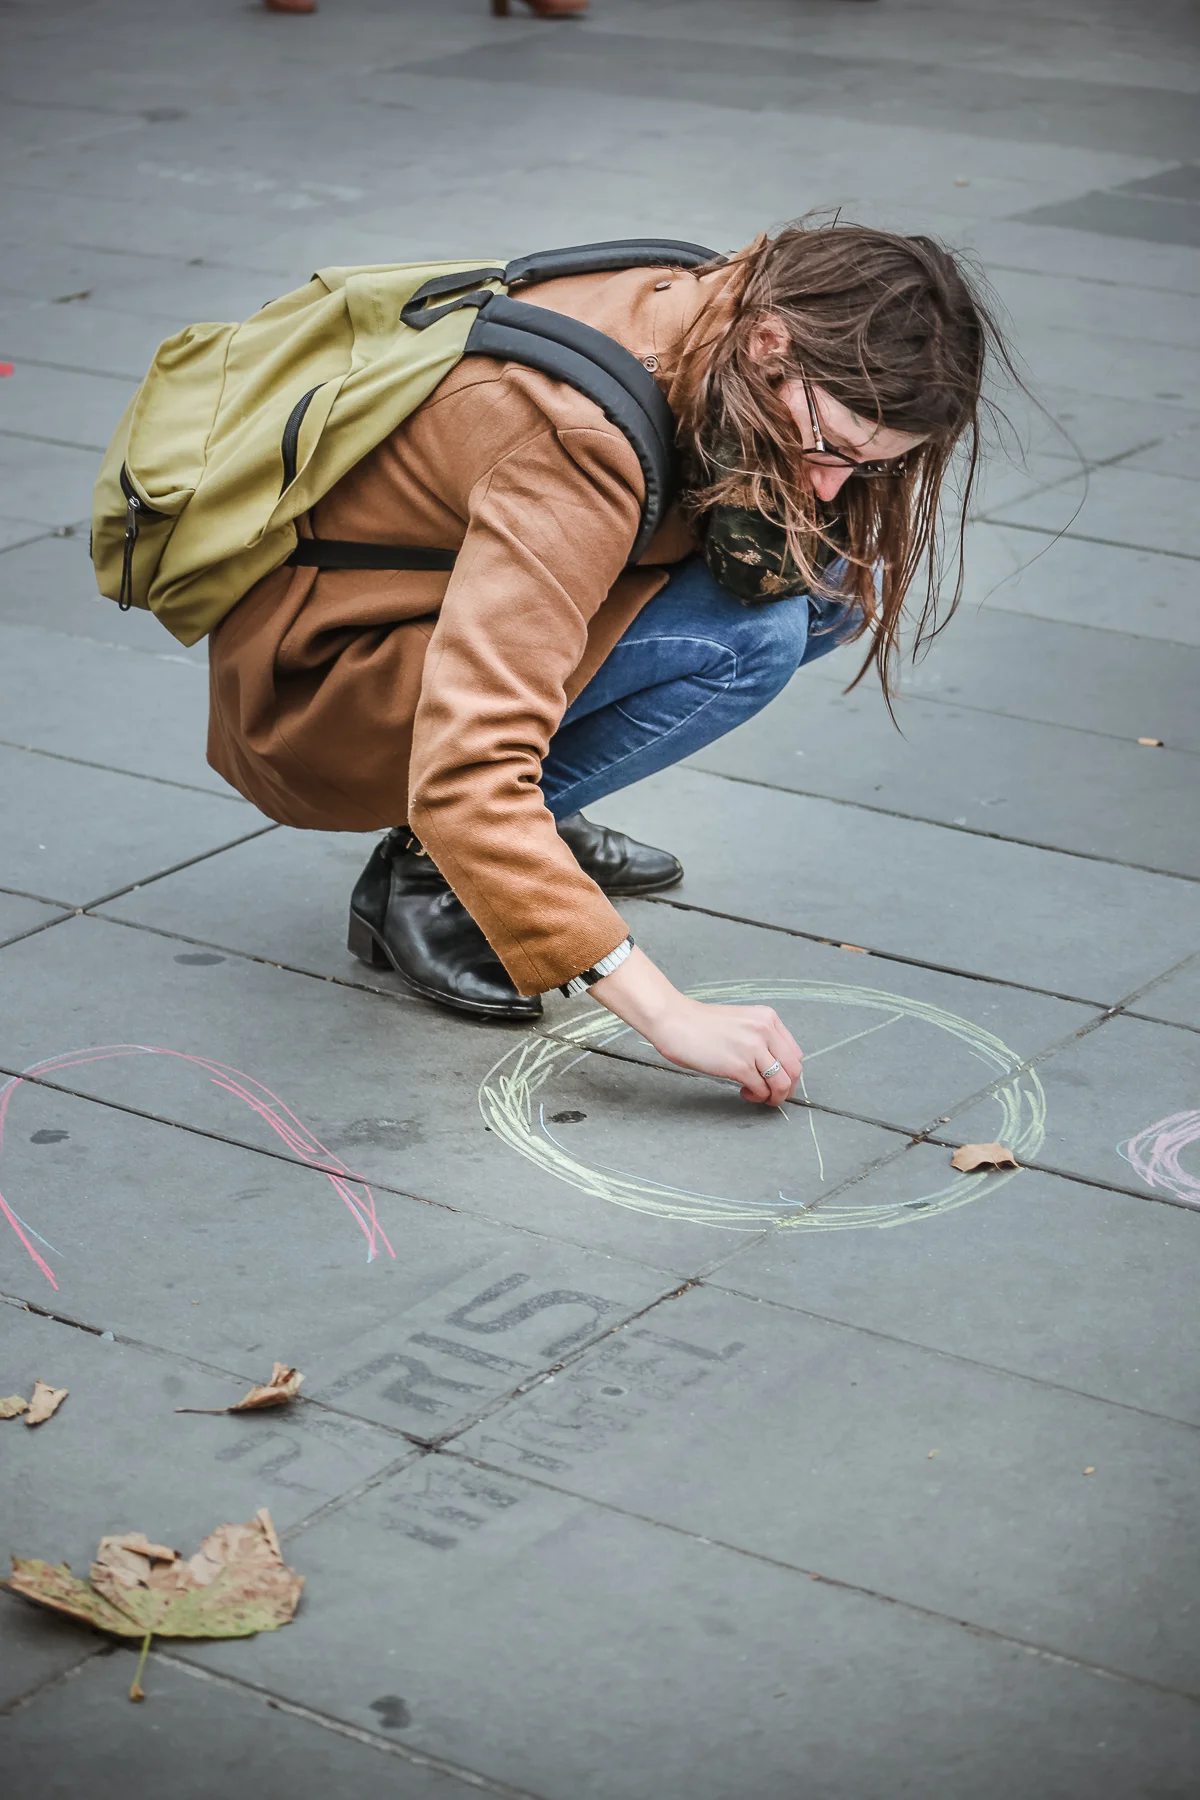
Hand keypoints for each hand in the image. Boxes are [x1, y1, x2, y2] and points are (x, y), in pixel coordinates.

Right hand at [590, 946, 801, 1105]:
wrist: (674, 1021)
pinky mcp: (739, 1065)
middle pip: (794, 1070)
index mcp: (768, 1019)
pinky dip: (756, 1096)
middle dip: (786, 1088)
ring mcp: (753, 1048)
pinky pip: (761, 1089)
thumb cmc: (700, 1025)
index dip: (789, 1073)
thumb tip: (773, 1067)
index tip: (776, 1080)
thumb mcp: (741, 1023)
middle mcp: (766, 1031)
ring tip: (757, 1096)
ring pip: (782, 1083)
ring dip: (773, 1097)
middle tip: (771, 1095)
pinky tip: (743, 1092)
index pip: (796, 1053)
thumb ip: (760, 1038)